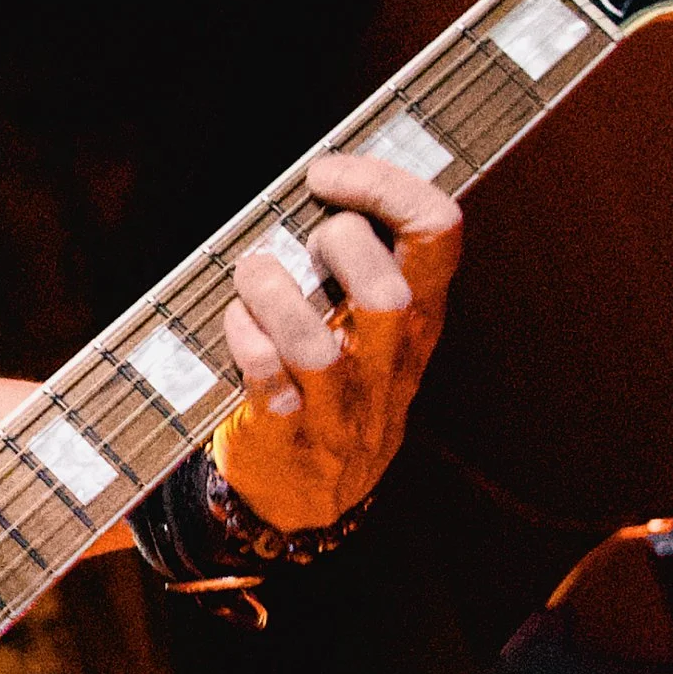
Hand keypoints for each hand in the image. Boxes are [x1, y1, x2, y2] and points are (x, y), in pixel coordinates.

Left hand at [216, 148, 461, 533]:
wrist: (310, 500)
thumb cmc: (334, 388)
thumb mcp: (373, 333)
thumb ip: (364, 264)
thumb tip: (327, 177)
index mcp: (418, 320)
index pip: (438, 233)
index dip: (384, 185)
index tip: (325, 173)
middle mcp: (388, 363)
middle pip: (387, 293)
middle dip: (335, 246)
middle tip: (303, 245)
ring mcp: (339, 408)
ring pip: (315, 343)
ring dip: (272, 293)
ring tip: (253, 274)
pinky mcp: (287, 435)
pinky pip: (265, 379)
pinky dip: (243, 337)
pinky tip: (235, 322)